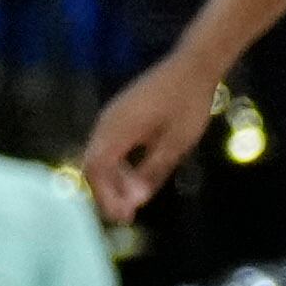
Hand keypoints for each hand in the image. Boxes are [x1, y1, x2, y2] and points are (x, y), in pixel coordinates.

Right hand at [81, 48, 221, 223]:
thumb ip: (152, 172)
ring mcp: (111, 117)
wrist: (192, 67)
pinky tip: (135, 175)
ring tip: (133, 199)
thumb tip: (135, 201)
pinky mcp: (119, 114)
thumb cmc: (188, 106)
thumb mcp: (176, 144)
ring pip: (100, 155)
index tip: (122, 217)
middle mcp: (106, 123)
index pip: (96, 169)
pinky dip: (117, 165)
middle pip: (93, 164)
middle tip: (126, 215)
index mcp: (117, 130)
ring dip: (113, 179)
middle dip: (107, 192)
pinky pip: (108, 145)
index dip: (106, 196)